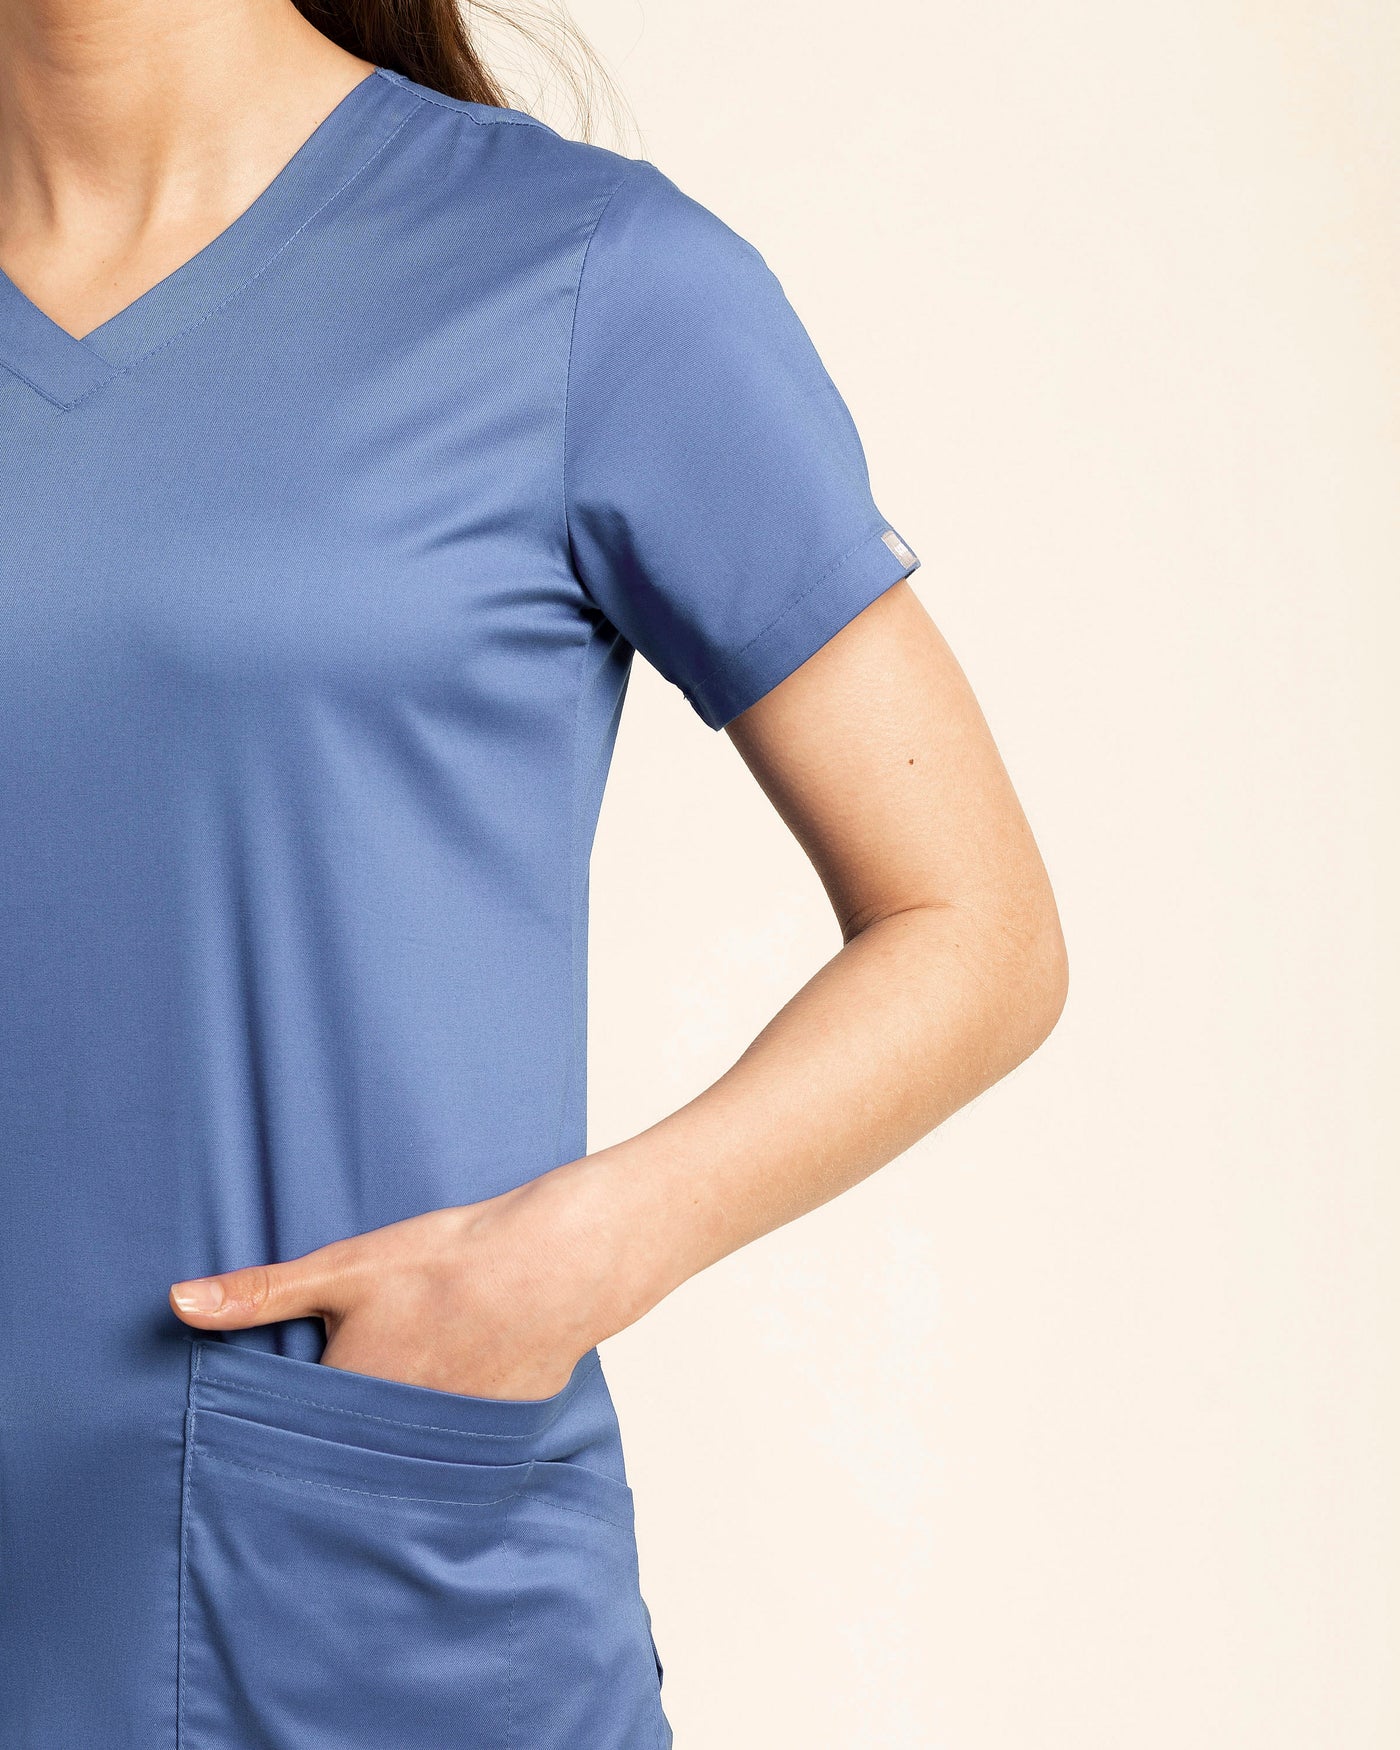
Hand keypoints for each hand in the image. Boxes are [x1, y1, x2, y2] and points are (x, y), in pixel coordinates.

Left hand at [167, 1158, 645, 1400]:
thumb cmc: (450, 1263)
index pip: (292, 1433)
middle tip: (342, 1393)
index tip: (270, 1414)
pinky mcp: (492, 1435)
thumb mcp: (346, 1267)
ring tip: (396, 1389)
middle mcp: (393, 1438)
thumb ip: (261, 1293)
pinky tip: (448, 1384)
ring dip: (388, 1434)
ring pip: (398, 1449)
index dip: (280, 1421)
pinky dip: (440, 1424)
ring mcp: (447, 1444)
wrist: (557, 1264)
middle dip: (334, 1432)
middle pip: (345, 1447)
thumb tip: (177, 1303)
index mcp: (347, 1400)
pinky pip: (448, 1445)